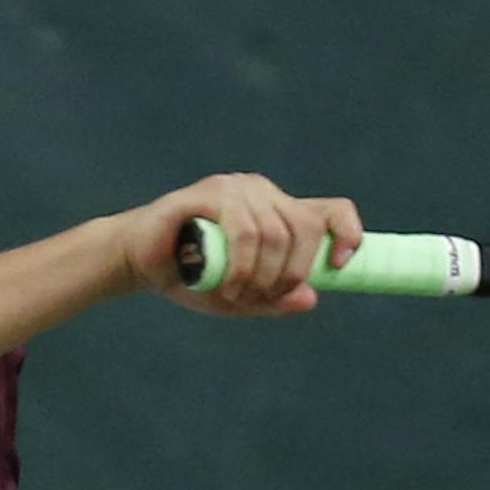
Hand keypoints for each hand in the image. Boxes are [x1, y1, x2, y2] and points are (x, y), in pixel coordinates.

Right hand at [118, 173, 363, 314]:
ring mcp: (239, 188)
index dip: (347, 233)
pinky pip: (245, 228)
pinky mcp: (213, 191)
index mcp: (279, 213)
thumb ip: (274, 301)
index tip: (339, 264)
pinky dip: (241, 265)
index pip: (332, 210)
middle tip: (261, 298)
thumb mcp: (241, 299)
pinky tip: (227, 283)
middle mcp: (265, 194)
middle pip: (306, 229)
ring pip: (276, 234)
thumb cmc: (192, 278)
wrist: (142, 264)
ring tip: (234, 294)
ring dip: (259, 277)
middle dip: (290, 274)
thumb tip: (312, 297)